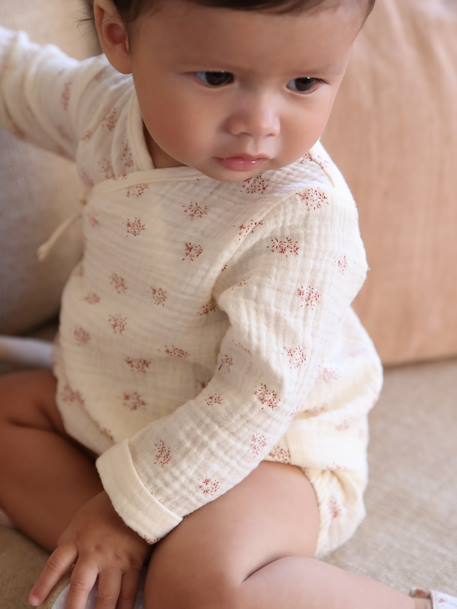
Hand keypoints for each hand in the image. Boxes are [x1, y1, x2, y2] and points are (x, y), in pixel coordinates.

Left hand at [28, 491, 151, 608]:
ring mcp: (115, 558)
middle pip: (80, 584)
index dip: (44, 584)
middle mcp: (94, 551)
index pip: (55, 565)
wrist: (136, 493)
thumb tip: (64, 571)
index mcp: (76, 538)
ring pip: (107, 594)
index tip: (34, 601)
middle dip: (74, 607)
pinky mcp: (134, 561)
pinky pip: (129, 590)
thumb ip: (72, 544)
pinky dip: (125, 606)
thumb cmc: (104, 508)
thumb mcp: (81, 522)